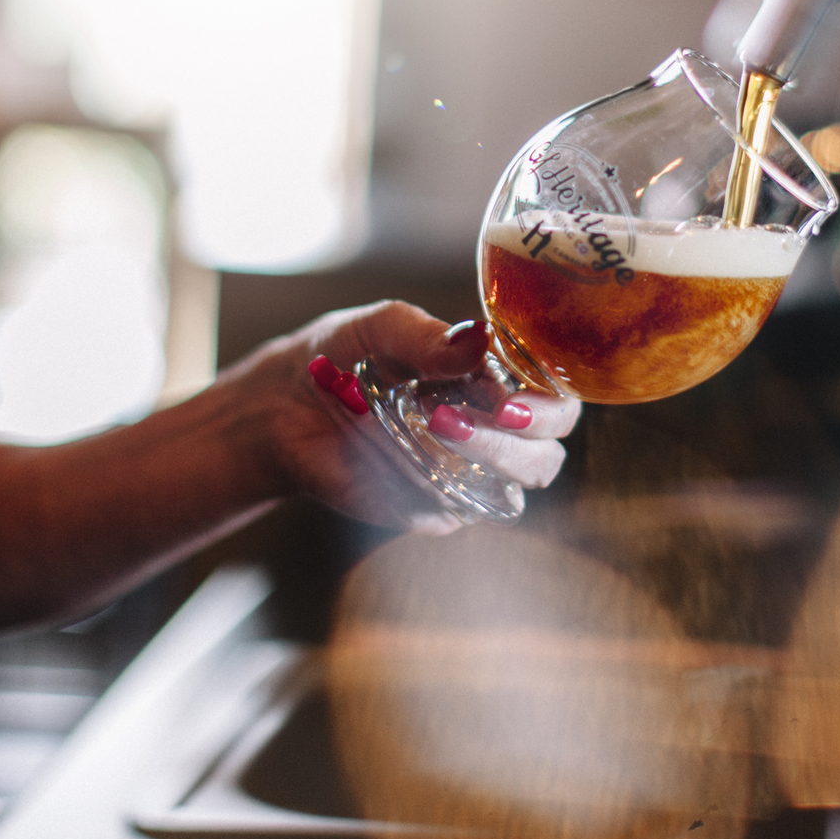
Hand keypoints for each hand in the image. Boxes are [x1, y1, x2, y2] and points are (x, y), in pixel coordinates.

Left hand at [223, 301, 577, 531]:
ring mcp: (465, 475)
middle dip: (525, 430)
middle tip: (478, 409)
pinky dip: (428, 484)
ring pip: (519, 485)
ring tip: (433, 424)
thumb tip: (478, 340)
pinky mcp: (430, 510)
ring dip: (490, 456)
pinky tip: (392, 456)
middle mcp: (492, 432)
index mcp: (495, 382)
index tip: (507, 389)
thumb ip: (429, 337)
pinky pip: (452, 511)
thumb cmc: (344, 355)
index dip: (546, 398)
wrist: (283, 405)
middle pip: (549, 449)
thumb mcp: (383, 327)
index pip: (556, 398)